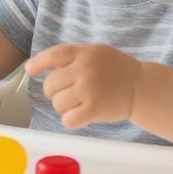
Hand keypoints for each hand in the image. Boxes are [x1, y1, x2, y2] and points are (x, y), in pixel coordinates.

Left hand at [25, 43, 144, 129]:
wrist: (142, 88)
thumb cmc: (117, 71)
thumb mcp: (97, 53)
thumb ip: (73, 57)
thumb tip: (42, 65)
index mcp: (84, 53)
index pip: (53, 55)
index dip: (38, 63)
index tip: (30, 70)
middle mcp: (85, 69)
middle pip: (51, 84)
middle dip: (54, 92)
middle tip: (67, 94)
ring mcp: (89, 89)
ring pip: (57, 103)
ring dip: (64, 107)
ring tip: (78, 104)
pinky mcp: (95, 109)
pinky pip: (68, 119)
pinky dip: (71, 120)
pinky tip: (80, 116)